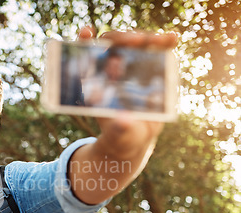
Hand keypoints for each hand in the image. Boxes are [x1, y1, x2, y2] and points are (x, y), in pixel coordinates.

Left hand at [78, 27, 177, 157]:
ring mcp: (130, 67)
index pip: (85, 55)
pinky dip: (164, 44)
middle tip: (136, 40)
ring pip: (135, 45)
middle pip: (113, 44)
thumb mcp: (118, 135)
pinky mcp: (149, 69)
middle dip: (123, 38)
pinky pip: (156, 52)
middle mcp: (111, 70)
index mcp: (95, 81)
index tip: (86, 31)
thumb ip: (119, 129)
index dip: (84, 41)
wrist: (136, 136)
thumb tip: (124, 121)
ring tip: (159, 40)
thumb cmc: (120, 136)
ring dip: (146, 38)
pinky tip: (172, 38)